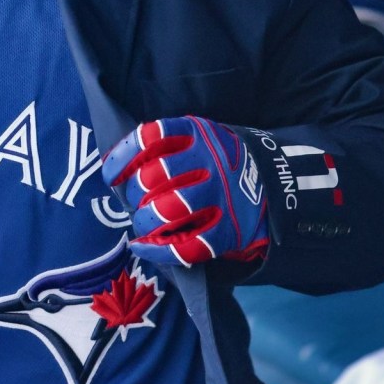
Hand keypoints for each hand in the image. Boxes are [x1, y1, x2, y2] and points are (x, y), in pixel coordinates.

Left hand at [102, 115, 267, 266]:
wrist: (272, 180)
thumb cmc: (215, 159)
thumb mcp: (196, 137)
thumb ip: (162, 145)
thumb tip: (114, 166)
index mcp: (195, 133)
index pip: (149, 136)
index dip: (123, 156)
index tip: (110, 175)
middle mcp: (208, 161)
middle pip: (156, 176)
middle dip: (136, 193)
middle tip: (137, 201)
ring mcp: (220, 196)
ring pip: (170, 209)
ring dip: (146, 220)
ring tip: (142, 224)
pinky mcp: (228, 230)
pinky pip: (188, 246)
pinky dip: (159, 251)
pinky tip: (143, 248)